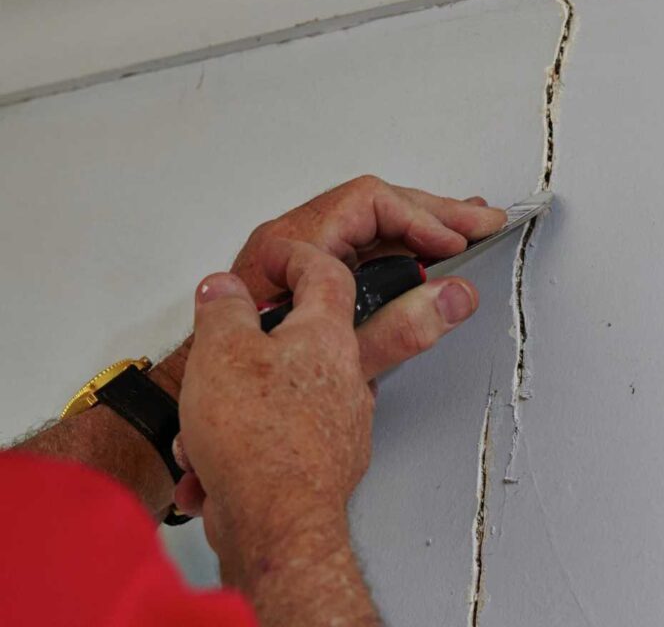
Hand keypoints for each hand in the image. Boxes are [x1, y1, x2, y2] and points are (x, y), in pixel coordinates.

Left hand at [155, 176, 506, 393]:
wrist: (213, 433)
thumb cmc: (255, 397)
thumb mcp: (338, 363)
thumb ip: (400, 328)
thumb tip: (452, 297)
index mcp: (288, 247)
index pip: (368, 205)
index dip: (419, 218)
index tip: (456, 242)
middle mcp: (291, 242)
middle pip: (373, 206)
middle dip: (434, 212)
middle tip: (483, 219)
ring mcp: (300, 258)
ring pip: (369, 223)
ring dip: (422, 222)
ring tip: (468, 224)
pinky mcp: (309, 278)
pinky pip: (362, 245)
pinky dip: (402, 244)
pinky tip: (430, 250)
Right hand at [177, 240, 372, 610]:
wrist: (276, 523)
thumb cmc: (259, 439)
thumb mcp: (222, 351)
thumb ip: (224, 310)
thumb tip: (225, 288)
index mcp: (326, 338)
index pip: (326, 274)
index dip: (298, 257)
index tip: (279, 256)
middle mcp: (344, 378)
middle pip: (302, 341)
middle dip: (249, 353)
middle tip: (222, 358)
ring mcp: (338, 423)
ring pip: (279, 399)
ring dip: (233, 412)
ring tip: (202, 434)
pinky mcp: (322, 464)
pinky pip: (273, 442)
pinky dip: (239, 451)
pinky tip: (210, 470)